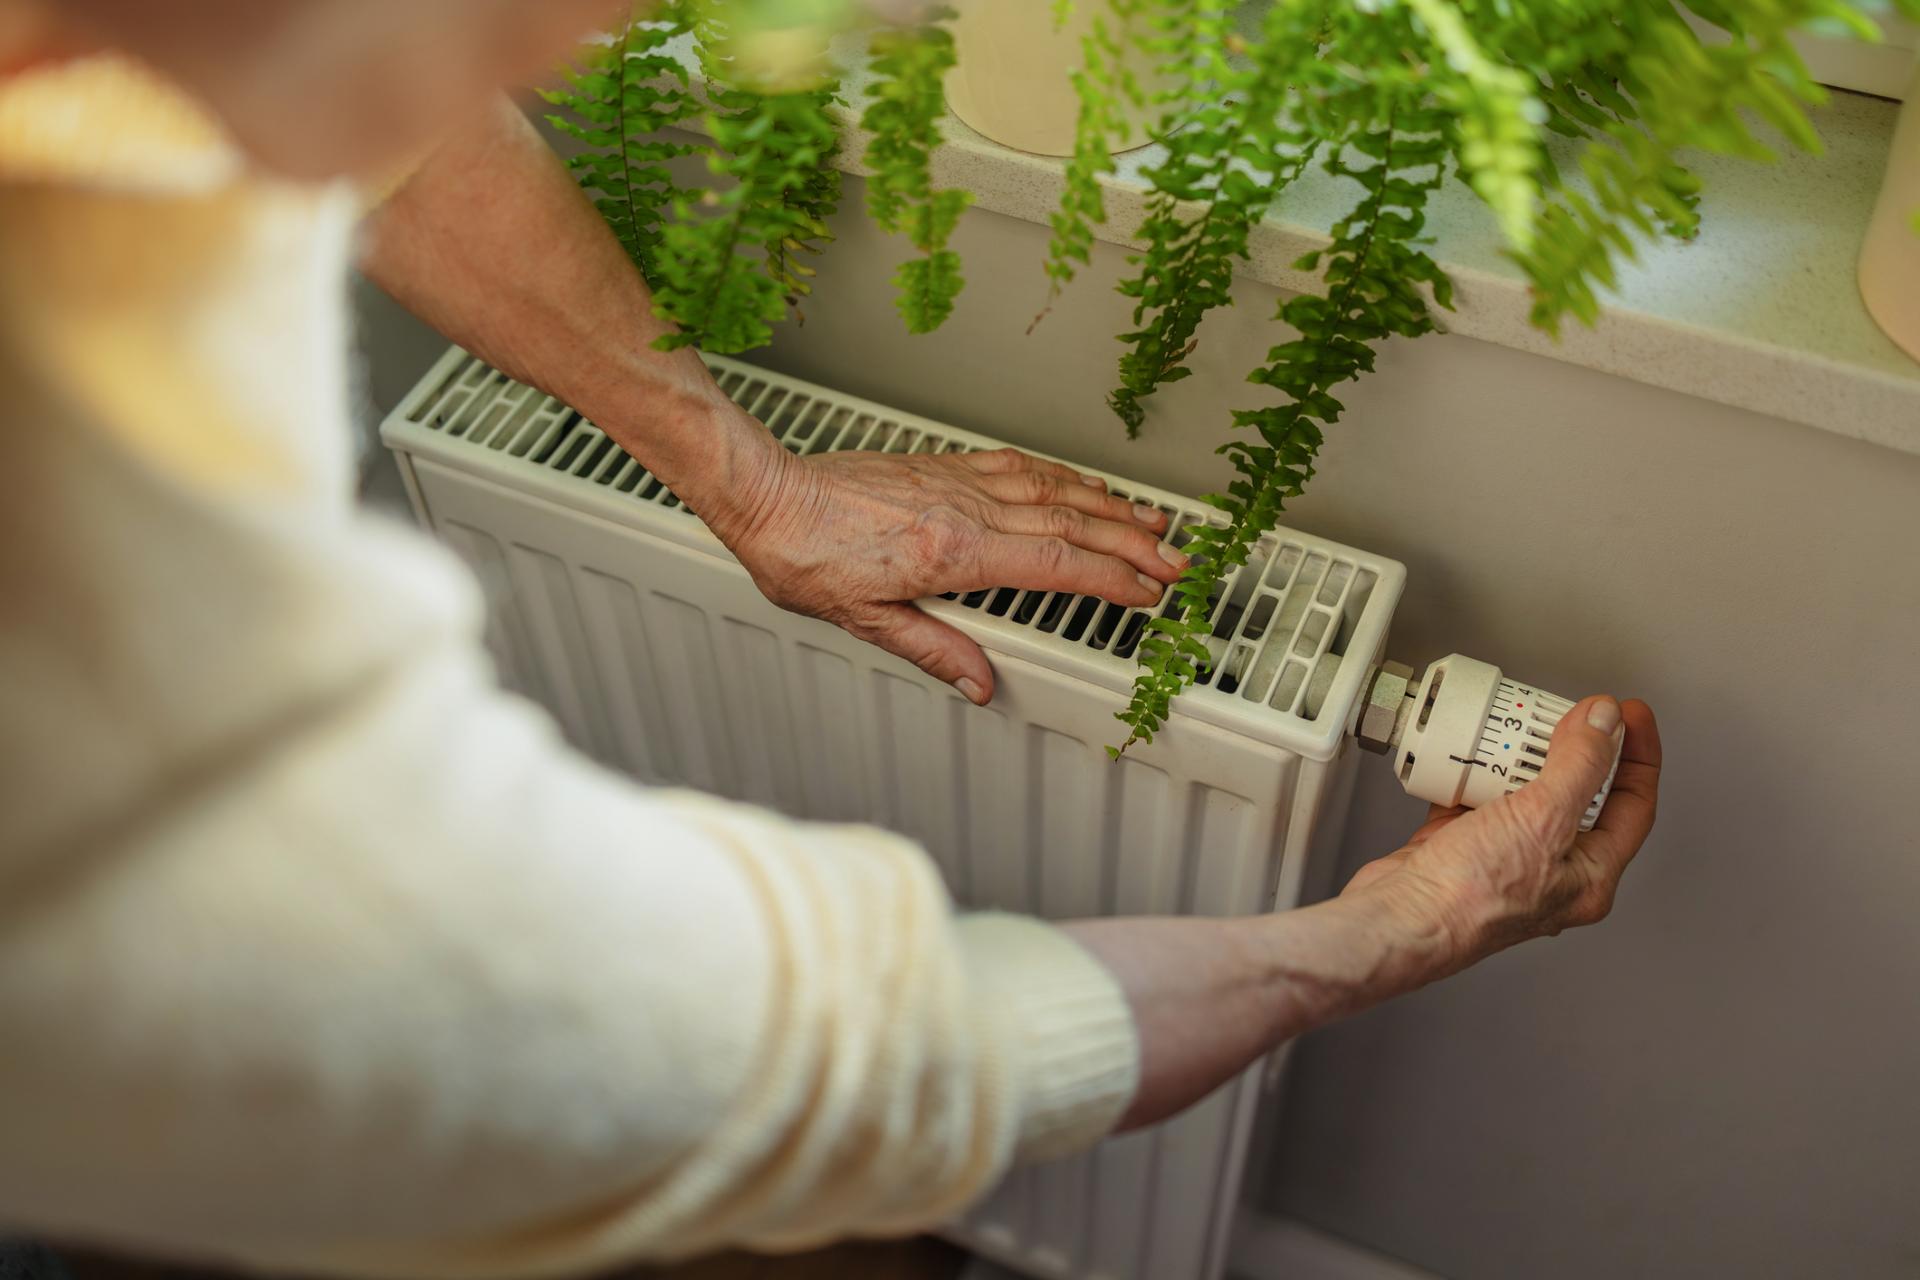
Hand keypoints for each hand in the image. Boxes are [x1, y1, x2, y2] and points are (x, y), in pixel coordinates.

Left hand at [709, 439, 1186, 703]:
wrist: (766, 495)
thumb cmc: (803, 554)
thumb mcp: (864, 620)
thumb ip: (932, 648)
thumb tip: (979, 683)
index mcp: (954, 553)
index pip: (1058, 565)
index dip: (1112, 580)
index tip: (1148, 592)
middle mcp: (966, 509)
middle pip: (1072, 523)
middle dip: (1132, 544)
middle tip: (1176, 560)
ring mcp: (957, 482)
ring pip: (1053, 490)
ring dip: (1108, 506)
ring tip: (1150, 520)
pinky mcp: (942, 466)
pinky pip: (1018, 467)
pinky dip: (1060, 476)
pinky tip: (1079, 483)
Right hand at [1343, 696, 1661, 969]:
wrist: (1400, 917)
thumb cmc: (1471, 898)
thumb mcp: (1542, 820)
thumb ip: (1580, 765)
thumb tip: (1605, 723)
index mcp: (1590, 874)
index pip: (1633, 805)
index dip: (1637, 754)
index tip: (1628, 713)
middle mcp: (1552, 870)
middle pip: (1581, 795)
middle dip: (1576, 749)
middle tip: (1569, 712)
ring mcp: (1506, 858)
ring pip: (1527, 793)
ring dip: (1522, 759)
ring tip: (1517, 728)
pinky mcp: (1463, 848)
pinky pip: (1479, 798)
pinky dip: (1474, 774)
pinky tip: (1468, 756)